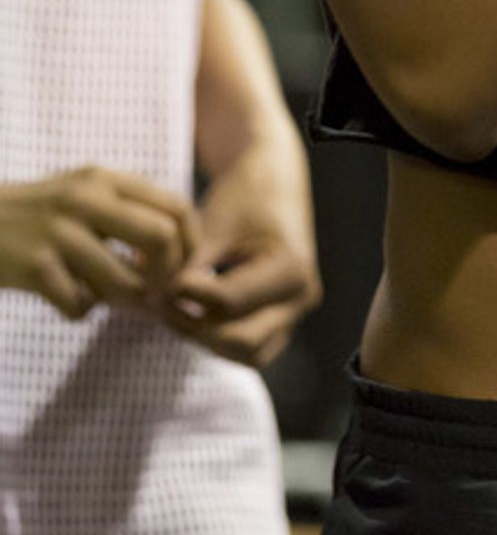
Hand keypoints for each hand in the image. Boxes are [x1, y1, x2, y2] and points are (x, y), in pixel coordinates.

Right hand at [0, 167, 198, 321]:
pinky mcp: (34, 267)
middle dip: (167, 276)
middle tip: (153, 294)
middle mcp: (86, 199)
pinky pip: (81, 306)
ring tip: (110, 300)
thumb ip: (125, 211)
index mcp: (104, 179)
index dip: (190, 247)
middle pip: (161, 237)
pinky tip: (66, 299)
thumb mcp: (79, 194)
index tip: (178, 270)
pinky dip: (79, 310)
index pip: (177, 207)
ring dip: (125, 303)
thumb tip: (178, 251)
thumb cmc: (33, 216)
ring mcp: (59, 233)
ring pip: (125, 282)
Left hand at [160, 137, 320, 367]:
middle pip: (242, 340)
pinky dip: (220, 340)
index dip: (187, 298)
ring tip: (175, 310)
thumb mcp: (219, 221)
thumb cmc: (247, 194)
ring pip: (246, 354)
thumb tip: (160, 298)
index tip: (156, 286)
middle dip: (196, 326)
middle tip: (161, 303)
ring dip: (206, 339)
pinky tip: (194, 314)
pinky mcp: (281, 320)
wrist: (274, 181)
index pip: (230, 302)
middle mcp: (301, 298)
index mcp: (292, 269)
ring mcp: (294, 312)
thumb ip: (194, 264)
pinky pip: (250, 349)